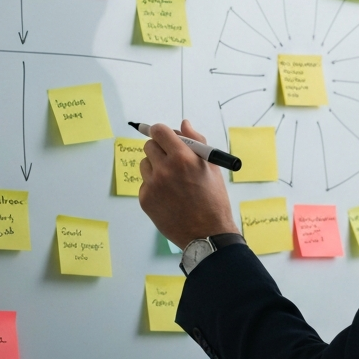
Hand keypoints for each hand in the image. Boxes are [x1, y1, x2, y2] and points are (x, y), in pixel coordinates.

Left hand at [138, 120, 239, 247]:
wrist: (207, 233)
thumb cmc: (213, 200)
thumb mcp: (211, 167)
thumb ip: (196, 142)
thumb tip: (184, 124)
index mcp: (182, 157)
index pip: (159, 131)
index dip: (162, 132)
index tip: (165, 137)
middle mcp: (164, 169)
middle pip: (149, 146)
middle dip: (159, 149)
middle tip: (171, 160)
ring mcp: (152, 185)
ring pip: (145, 164)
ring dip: (155, 167)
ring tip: (172, 182)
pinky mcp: (145, 200)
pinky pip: (145, 183)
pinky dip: (154, 186)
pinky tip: (169, 196)